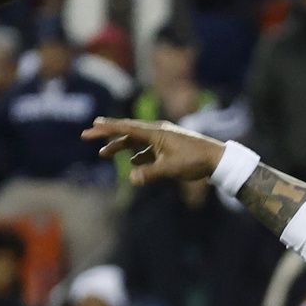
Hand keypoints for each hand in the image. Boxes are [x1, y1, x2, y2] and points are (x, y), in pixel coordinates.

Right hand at [81, 117, 224, 185]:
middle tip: (87, 135)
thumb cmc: (195, 161)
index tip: (92, 126)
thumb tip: (132, 178)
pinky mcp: (169, 148)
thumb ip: (150, 173)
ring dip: (121, 147)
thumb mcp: (171, 169)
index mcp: (156, 133)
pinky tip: (133, 163)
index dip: (108, 128)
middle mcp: (158, 132)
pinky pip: (148, 150)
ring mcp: (164, 140)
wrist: (217, 160)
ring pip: (136, 142)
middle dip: (107, 135)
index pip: (127, 128)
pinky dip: (138, 155)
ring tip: (104, 154)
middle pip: (127, 132)